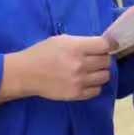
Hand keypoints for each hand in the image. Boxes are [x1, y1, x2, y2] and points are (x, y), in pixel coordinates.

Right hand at [0, 34, 114, 102]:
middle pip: (106, 61)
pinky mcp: (76, 94)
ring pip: (105, 76)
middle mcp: (80, 64)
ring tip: (91, 71)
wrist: (24, 74)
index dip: (108, 45)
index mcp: (76, 48)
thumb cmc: (41, 53)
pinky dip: (94, 86)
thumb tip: (102, 45)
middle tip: (94, 59)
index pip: (105, 45)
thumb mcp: (61, 40)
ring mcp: (79, 81)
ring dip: (100, 72)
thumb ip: (82, 42)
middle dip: (102, 58)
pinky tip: (86, 81)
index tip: (107, 46)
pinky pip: (97, 90)